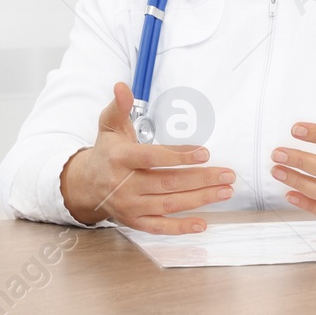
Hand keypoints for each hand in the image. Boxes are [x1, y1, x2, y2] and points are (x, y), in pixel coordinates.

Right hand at [59, 82, 235, 233]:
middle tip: (227, 175)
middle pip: (167, 183)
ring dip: (200, 199)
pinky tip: (203, 223)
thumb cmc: (107, 151)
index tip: (205, 152)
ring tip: (224, 191)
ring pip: (169, 204)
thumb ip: (120, 106)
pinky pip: (160, 227)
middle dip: (201, 179)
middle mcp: (124, 185)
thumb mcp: (109, 125)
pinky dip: (181, 228)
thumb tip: (122, 86)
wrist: (87, 184)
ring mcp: (129, 206)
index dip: (179, 156)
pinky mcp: (134, 222)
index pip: (152, 158)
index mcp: (119, 158)